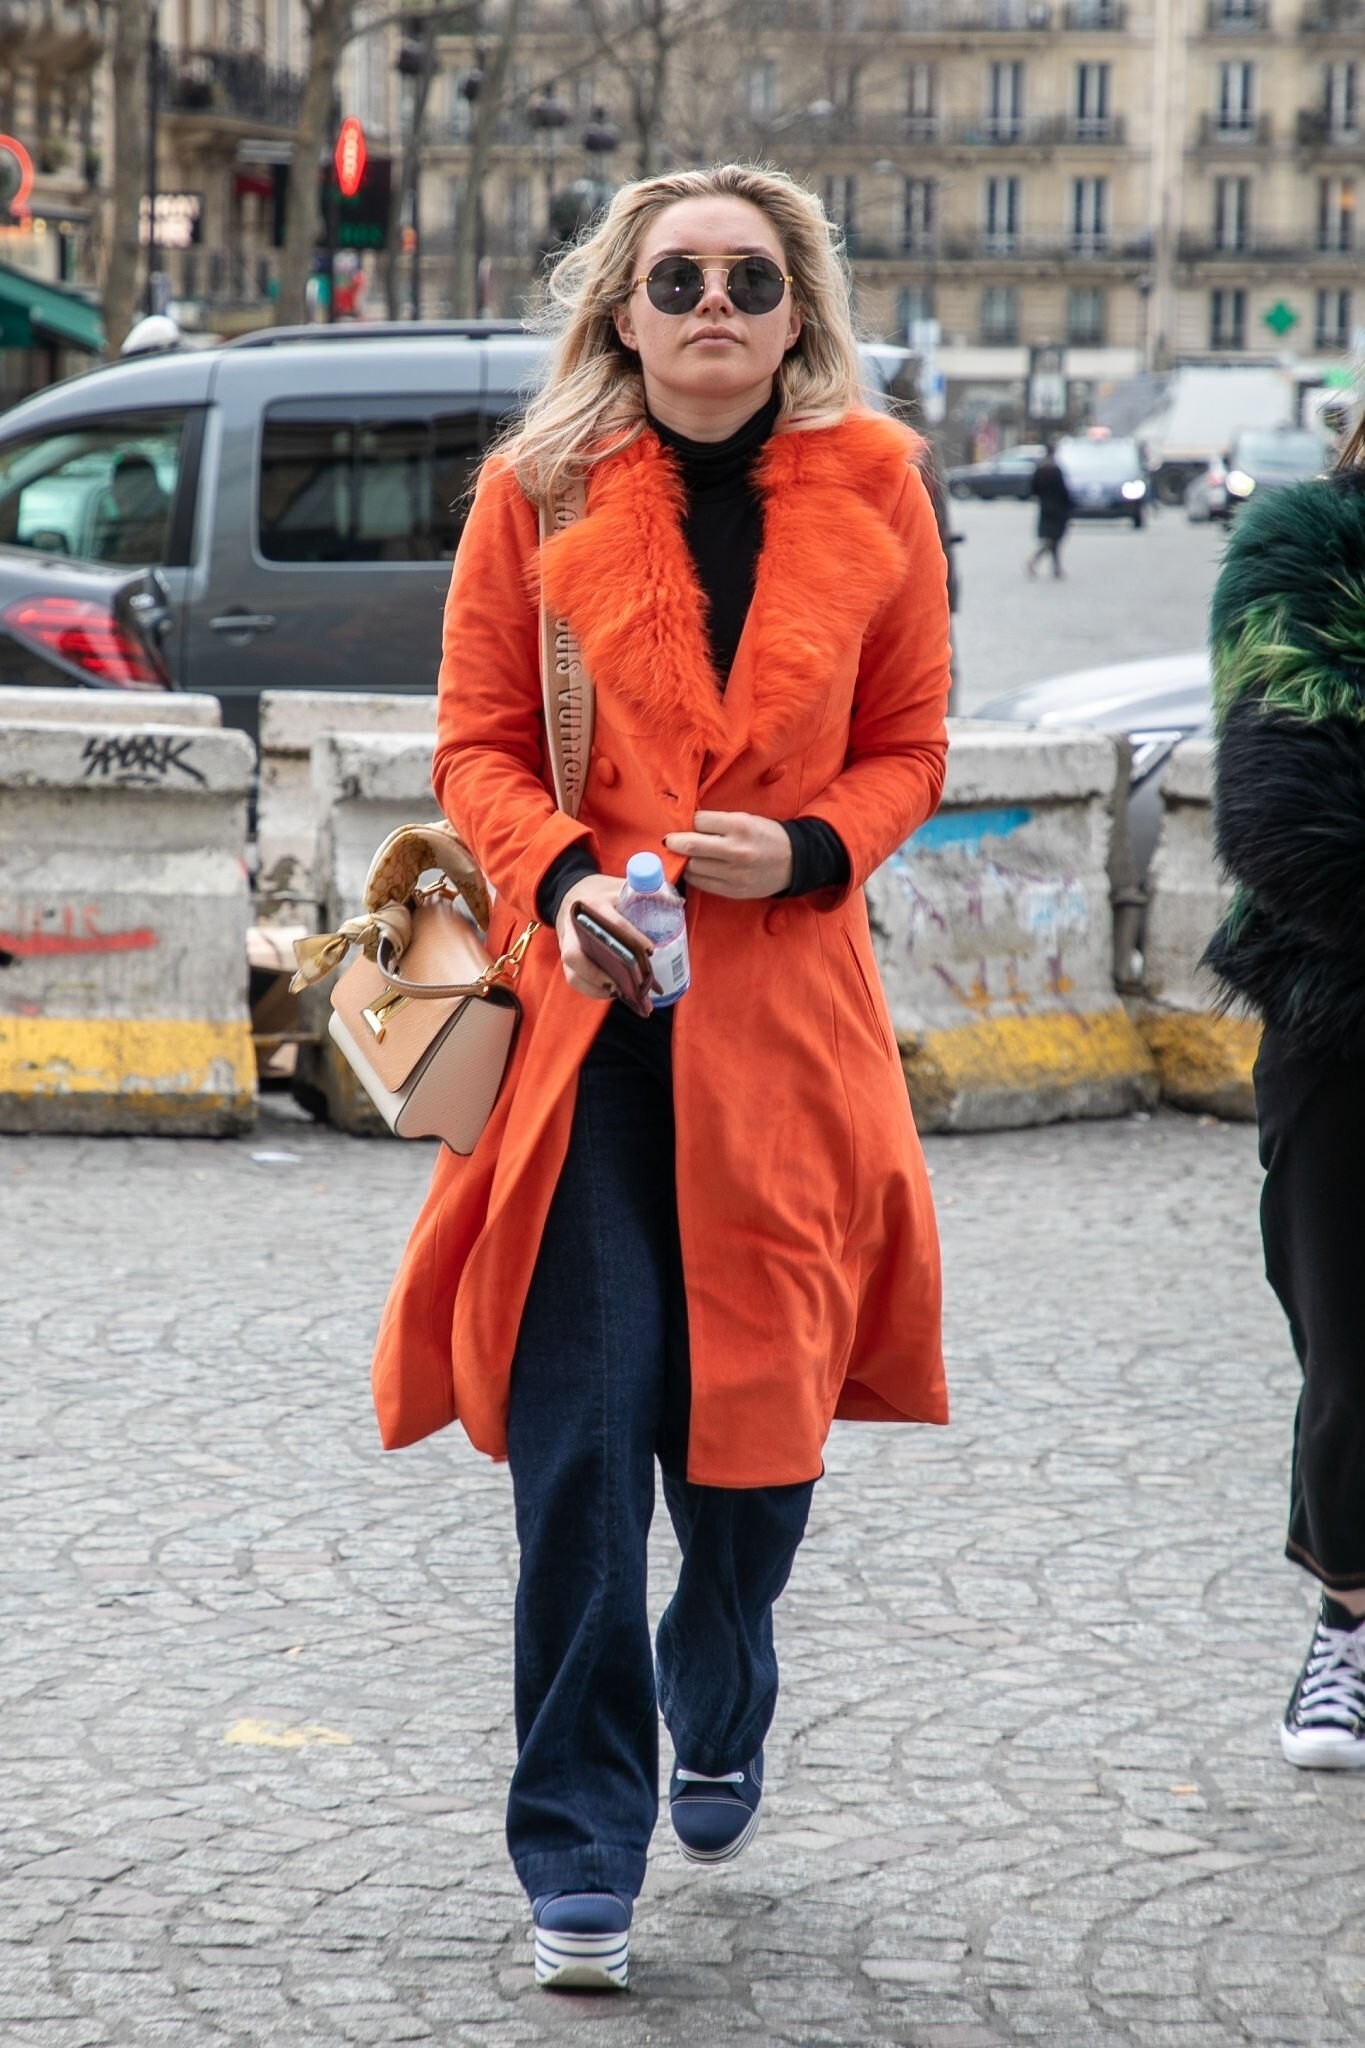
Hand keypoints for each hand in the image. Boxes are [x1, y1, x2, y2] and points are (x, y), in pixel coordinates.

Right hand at [555, 874, 648, 1002]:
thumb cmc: (603, 893)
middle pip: (577, 956)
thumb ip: (647, 892)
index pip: (612, 925)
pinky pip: (575, 979)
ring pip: (574, 972)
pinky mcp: (567, 958)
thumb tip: (678, 903)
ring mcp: (567, 944)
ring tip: (626, 995)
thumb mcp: (622, 886)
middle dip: (602, 974)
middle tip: (632, 985)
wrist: (571, 893)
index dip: (632, 939)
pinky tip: (615, 993)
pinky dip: (593, 990)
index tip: (650, 951)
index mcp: (593, 905)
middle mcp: (573, 927)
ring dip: (598, 988)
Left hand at [663, 811, 792, 898]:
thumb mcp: (745, 819)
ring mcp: (734, 874)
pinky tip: (696, 868)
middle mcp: (736, 851)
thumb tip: (685, 825)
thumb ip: (717, 823)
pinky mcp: (732, 890)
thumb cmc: (766, 836)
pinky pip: (701, 883)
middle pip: (691, 846)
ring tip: (684, 855)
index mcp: (740, 826)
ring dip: (684, 860)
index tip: (683, 824)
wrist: (793, 862)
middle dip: (674, 842)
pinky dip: (694, 875)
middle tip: (669, 841)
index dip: (688, 822)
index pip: (698, 821)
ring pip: (693, 867)